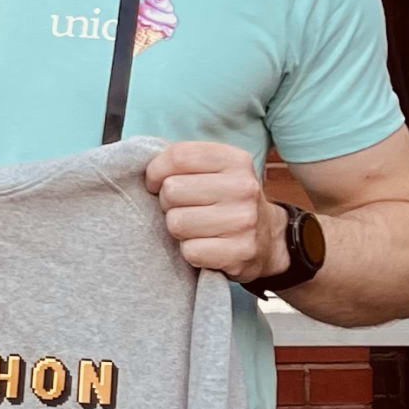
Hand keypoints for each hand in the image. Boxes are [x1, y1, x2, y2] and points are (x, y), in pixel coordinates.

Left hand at [143, 137, 285, 284]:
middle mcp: (243, 187)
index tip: (157, 183)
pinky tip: (206, 247)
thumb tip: (139, 161)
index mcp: (235, 160)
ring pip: (176, 223)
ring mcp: (245, 221)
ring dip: (178, 230)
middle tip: (185, 209)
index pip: (178, 156)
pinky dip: (191, 252)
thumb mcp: (216, 170)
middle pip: (172, 191)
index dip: (156, 171)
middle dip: (168, 203)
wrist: (269, 239)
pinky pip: (190, 251)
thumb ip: (183, 161)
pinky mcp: (241, 252)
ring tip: (196, 228)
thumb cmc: (228, 201)